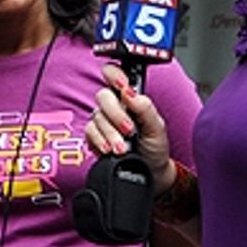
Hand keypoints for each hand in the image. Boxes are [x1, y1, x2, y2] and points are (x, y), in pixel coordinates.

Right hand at [86, 64, 175, 191]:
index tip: (123, 87)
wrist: (149, 172)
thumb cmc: (154, 147)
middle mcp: (113, 105)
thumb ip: (145, 108)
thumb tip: (129, 92)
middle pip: (103, 96)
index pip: (115, 74)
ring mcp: (102, 120)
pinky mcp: (93, 135)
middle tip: (129, 129)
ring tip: (123, 148)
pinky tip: (110, 149)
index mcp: (129, 97)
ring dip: (111, 133)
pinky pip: (89, 132)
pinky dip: (100, 141)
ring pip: (96, 116)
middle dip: (116, 114)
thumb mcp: (157, 128)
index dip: (114, 75)